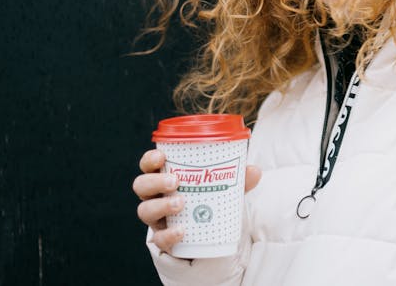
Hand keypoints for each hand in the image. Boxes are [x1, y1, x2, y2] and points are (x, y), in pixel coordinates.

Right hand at [132, 149, 261, 253]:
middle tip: (175, 181)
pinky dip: (169, 234)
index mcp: (164, 177)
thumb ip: (237, 179)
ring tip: (180, 203)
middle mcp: (155, 196)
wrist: (208, 236)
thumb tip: (254, 170)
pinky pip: (158, 238)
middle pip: (141, 186)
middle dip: (155, 181)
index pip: (148, 165)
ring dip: (161, 205)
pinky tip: (182, 231)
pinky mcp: (163, 238)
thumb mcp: (222, 187)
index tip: (161, 156)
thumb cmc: (209, 201)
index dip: (149, 159)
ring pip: (144, 210)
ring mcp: (156, 218)